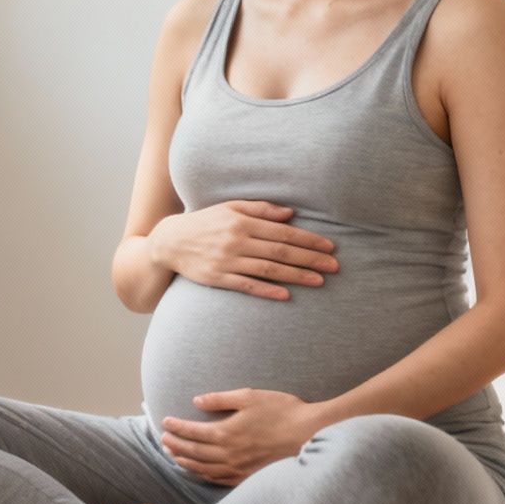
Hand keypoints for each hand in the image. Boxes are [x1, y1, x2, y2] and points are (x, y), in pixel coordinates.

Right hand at [148, 200, 339, 300]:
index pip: (283, 232)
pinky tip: (286, 295)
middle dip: (310, 259)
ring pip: (268, 269)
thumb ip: (260, 210)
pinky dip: (267, 290)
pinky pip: (246, 285)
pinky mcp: (218, 278)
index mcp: (242, 222)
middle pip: (280, 251)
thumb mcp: (230, 208)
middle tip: (334, 266)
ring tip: (319, 281)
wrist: (170, 242)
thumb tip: (290, 214)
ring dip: (296, 276)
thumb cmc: (205, 222)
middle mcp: (237, 241)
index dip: (308, 240)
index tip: (329, 247)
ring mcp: (227, 261)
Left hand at [160, 387, 324, 486]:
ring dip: (186, 462)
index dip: (176, 427)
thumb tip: (197, 401)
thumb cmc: (281, 410)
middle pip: (193, 452)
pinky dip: (204, 475)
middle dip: (175, 445)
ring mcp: (238, 468)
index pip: (192, 432)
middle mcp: (228, 454)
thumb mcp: (249, 397)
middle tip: (163, 440)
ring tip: (174, 456)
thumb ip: (220, 399)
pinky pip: (219, 479)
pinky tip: (200, 471)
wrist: (309, 433)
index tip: (165, 422)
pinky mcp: (248, 476)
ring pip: (203, 469)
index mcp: (226, 433)